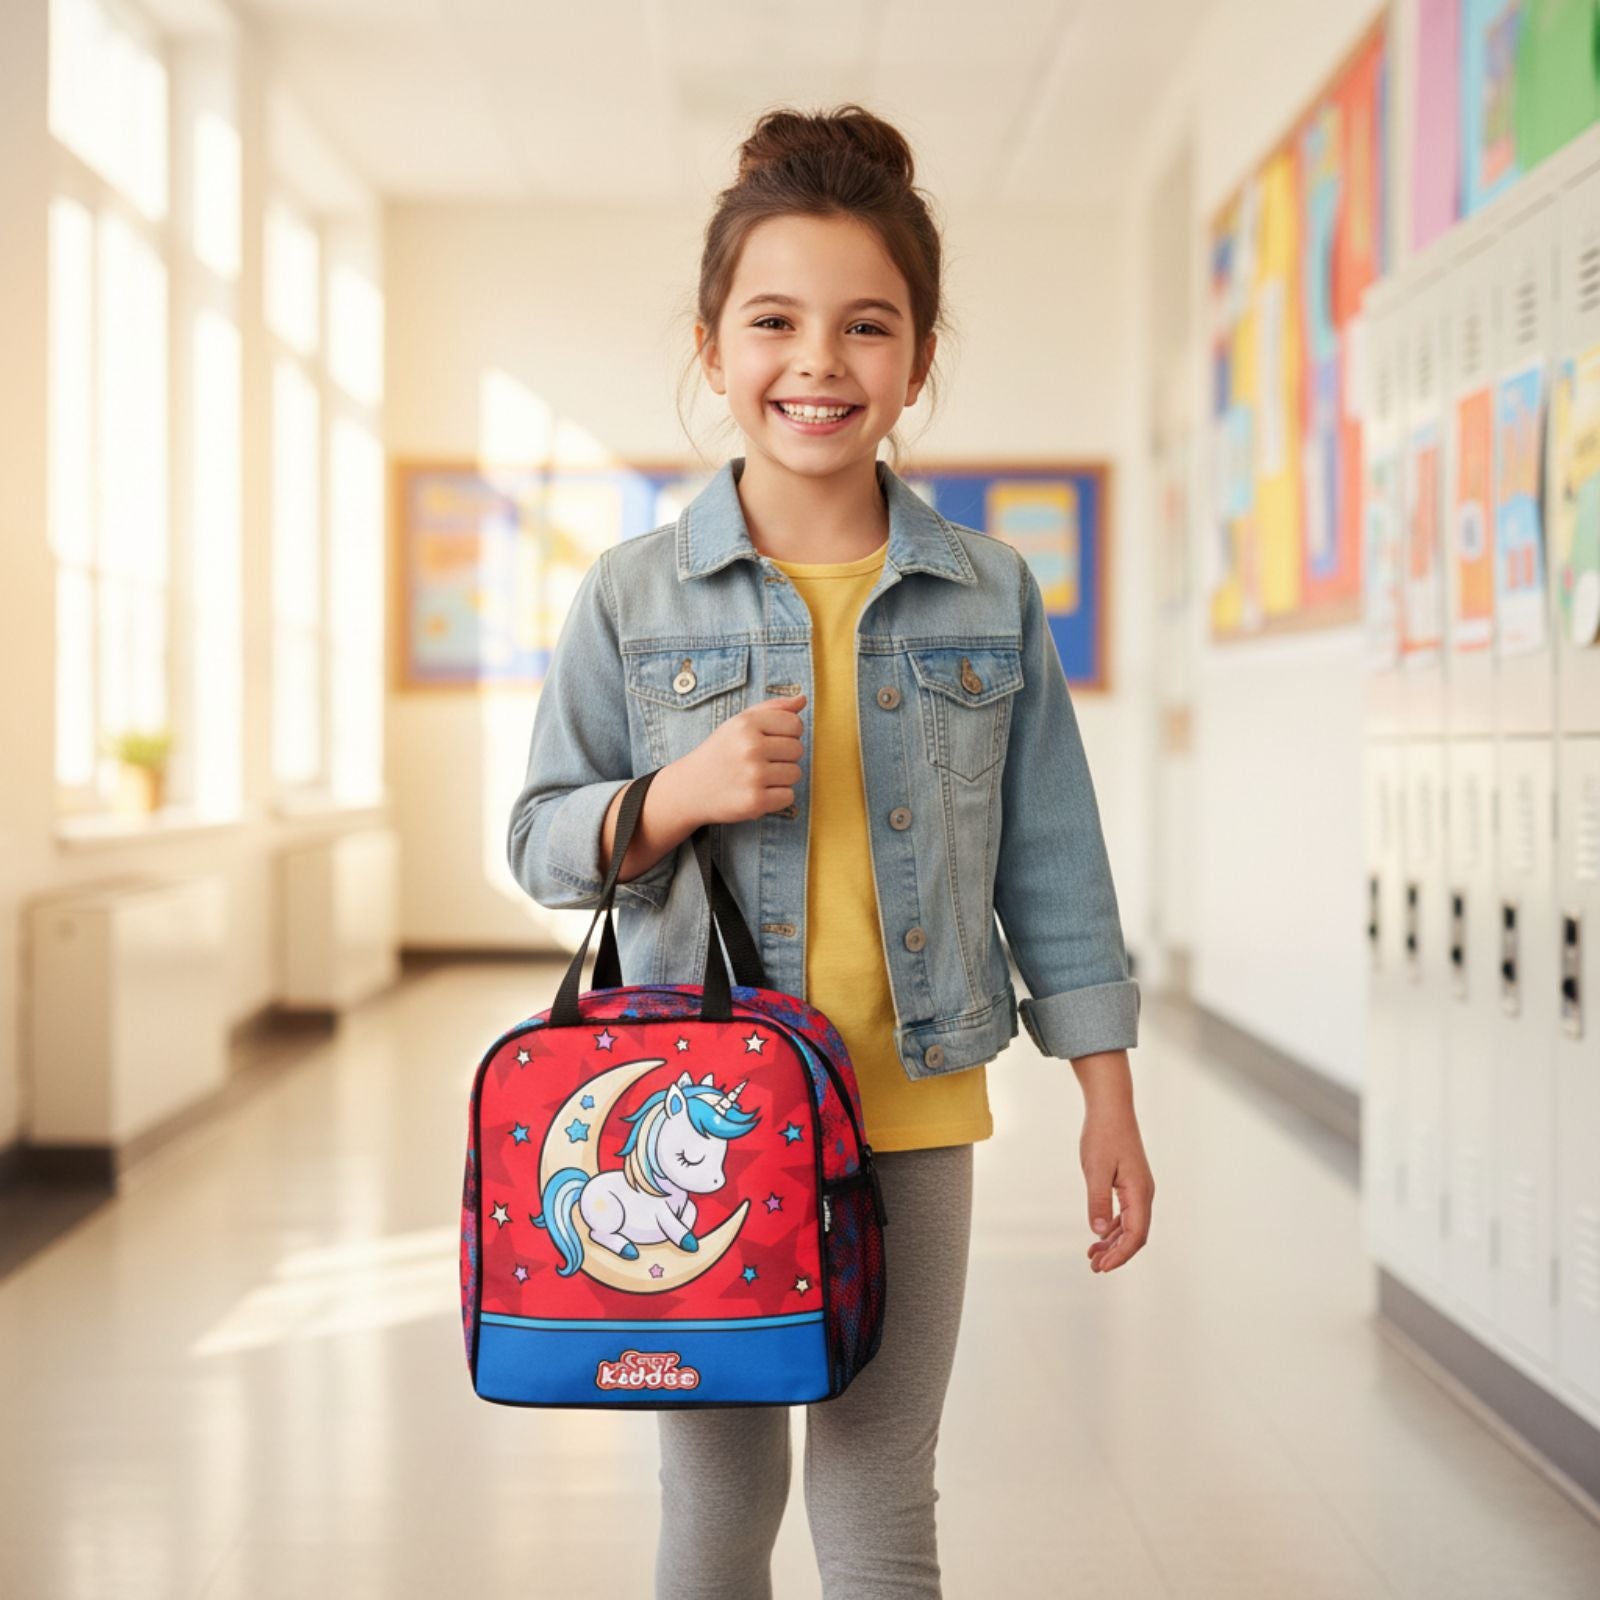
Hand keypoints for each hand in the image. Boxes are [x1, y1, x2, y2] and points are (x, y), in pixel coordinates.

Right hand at [678, 693, 806, 824]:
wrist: (690, 787)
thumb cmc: (721, 752)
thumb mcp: (740, 722)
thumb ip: (773, 708)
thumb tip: (802, 699)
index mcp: (747, 724)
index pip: (795, 724)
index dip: (787, 734)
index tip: (770, 741)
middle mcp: (750, 747)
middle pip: (797, 749)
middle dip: (783, 757)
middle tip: (759, 762)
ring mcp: (753, 776)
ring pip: (795, 773)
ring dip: (780, 778)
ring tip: (756, 777)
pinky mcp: (755, 802)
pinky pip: (788, 796)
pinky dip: (776, 797)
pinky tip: (756, 792)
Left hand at [1081, 1098, 1153, 1273]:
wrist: (1111, 1107)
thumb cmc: (1103, 1134)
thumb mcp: (1095, 1169)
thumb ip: (1098, 1201)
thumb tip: (1098, 1232)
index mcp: (1139, 1192)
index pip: (1136, 1235)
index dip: (1120, 1254)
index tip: (1102, 1267)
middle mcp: (1144, 1193)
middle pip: (1135, 1234)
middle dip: (1117, 1254)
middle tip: (1095, 1267)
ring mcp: (1138, 1188)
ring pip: (1130, 1225)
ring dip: (1113, 1243)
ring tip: (1093, 1256)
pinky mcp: (1130, 1183)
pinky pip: (1126, 1213)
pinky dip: (1112, 1227)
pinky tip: (1099, 1235)